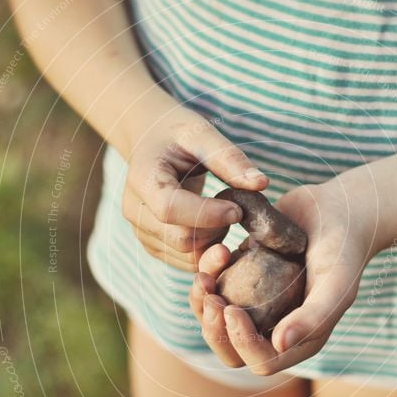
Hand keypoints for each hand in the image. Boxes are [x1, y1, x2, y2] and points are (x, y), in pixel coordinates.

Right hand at [121, 95, 268, 270]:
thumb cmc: (177, 135)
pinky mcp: (153, 245)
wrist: (151, 142)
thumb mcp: (203, 134)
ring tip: (223, 214)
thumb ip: (230, 159)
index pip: (171, 209)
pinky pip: (186, 262)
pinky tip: (216, 227)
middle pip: (181, 239)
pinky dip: (208, 252)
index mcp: (143, 179)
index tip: (238, 209)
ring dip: (214, 242)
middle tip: (236, 209)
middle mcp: (135, 211)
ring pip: (186, 256)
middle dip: (217, 229)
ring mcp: (141, 232)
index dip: (209, 214)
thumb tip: (262, 184)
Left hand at [188, 181, 378, 374]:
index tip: (232, 309)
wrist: (337, 209)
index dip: (242, 342)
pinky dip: (207, 275)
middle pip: (231, 351)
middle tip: (210, 298)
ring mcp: (257, 306)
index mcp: (300, 340)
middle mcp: (276, 329)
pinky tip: (216, 253)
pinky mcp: (243, 281)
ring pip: (216, 323)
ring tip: (204, 276)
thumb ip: (314, 317)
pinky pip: (213, 290)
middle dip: (214, 330)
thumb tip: (279, 345)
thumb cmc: (343, 249)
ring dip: (202, 304)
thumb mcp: (336, 282)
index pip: (263, 361)